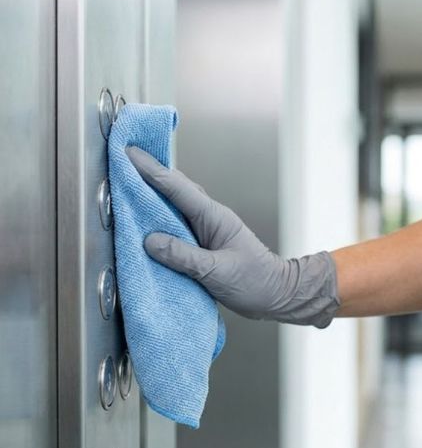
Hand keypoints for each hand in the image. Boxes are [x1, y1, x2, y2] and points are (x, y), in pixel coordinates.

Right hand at [126, 147, 338, 327]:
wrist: (275, 295)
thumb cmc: (255, 282)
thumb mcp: (218, 271)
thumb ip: (184, 257)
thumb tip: (150, 241)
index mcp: (214, 217)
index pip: (177, 188)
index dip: (151, 170)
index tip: (129, 153)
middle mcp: (208, 218)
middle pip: (173, 189)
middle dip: (147, 174)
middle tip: (120, 161)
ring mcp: (206, 229)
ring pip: (174, 205)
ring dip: (151, 194)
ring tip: (125, 184)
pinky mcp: (202, 243)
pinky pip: (176, 224)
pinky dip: (159, 218)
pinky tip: (145, 221)